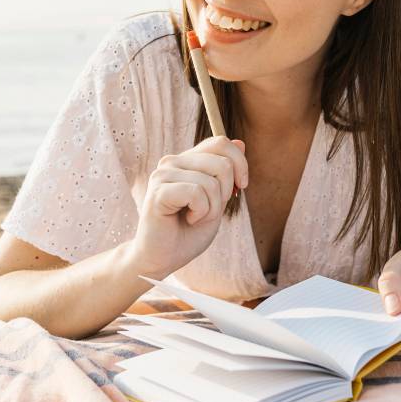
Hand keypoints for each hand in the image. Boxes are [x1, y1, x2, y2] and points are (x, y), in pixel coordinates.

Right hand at [129, 136, 248, 278]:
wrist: (162, 258)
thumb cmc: (188, 231)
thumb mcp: (217, 200)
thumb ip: (226, 173)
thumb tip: (241, 143)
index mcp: (186, 160)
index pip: (220, 143)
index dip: (240, 164)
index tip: (240, 187)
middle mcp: (172, 162)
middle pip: (222, 163)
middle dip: (225, 193)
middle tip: (208, 211)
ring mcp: (163, 174)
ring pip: (211, 183)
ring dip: (211, 209)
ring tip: (194, 218)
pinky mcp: (159, 191)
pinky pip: (196, 194)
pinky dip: (200, 213)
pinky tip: (187, 220)